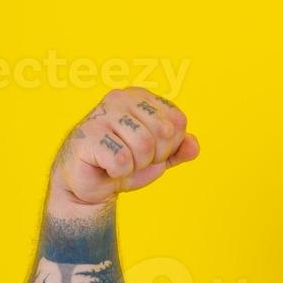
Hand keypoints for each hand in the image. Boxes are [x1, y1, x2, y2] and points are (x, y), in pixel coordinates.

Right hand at [49, 87, 199, 211]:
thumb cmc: (123, 164)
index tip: (150, 151)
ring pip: (144, 146)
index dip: (169, 145)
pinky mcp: (88, 135)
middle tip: (133, 158)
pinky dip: (118, 172)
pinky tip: (105, 166)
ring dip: (136, 165)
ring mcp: (102, 114)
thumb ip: (179, 150)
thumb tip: (194, 145)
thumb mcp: (158, 158)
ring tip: (120, 162)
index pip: (177, 121)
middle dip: (154, 156)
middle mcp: (120, 98)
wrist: (89, 185)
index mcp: (140, 97)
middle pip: (164, 131)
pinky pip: (122, 160)